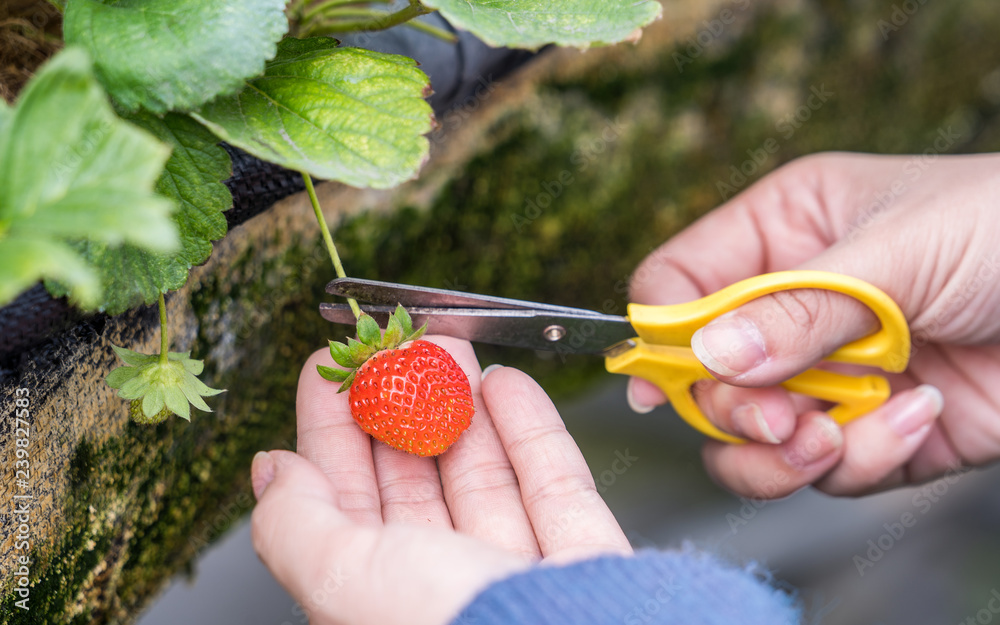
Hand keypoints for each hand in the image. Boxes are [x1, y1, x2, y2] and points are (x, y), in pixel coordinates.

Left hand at [250, 337, 630, 624]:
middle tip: (397, 347)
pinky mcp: (579, 556)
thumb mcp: (345, 578)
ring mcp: (514, 570)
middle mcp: (443, 586)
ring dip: (464, 405)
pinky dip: (531, 429)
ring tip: (451, 348)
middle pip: (415, 480)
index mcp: (377, 594)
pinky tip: (509, 385)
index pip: (344, 499)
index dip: (333, 429)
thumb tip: (272, 472)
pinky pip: (553, 483)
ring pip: (483, 475)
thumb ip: (298, 521)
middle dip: (401, 405)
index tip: (331, 370)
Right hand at [627, 152, 999, 497]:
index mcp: (783, 233)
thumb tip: (707, 356)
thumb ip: (794, 307)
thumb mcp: (896, 251)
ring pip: (751, 437)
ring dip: (787, 449)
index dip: (662, 334)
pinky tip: (916, 418)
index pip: (679, 285)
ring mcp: (829, 372)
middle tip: (779, 417)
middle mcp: (793, 306)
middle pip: (703, 376)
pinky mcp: (871, 431)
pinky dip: (861, 458)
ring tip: (833, 435)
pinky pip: (823, 468)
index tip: (660, 381)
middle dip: (735, 406)